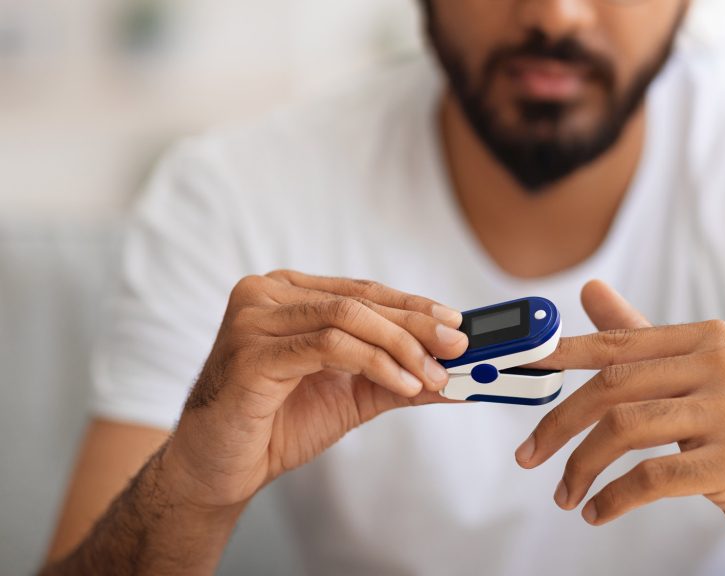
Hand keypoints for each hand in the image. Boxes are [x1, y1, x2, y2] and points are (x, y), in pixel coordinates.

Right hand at [163, 270, 468, 509]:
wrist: (220, 469)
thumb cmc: (277, 425)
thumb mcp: (351, 394)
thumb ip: (399, 376)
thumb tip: (458, 375)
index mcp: (286, 293)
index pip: (363, 291)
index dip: (414, 306)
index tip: (458, 325)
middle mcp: (265, 294)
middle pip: (359, 301)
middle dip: (417, 326)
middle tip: (459, 347)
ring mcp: (252, 319)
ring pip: (347, 317)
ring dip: (401, 347)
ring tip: (433, 375)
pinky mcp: (250, 353)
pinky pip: (328, 346)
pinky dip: (375, 363)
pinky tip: (403, 384)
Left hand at [517, 280, 724, 574]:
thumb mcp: (694, 380)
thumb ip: (642, 338)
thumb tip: (590, 291)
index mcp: (707, 339)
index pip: (616, 343)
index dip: (561, 354)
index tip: (518, 364)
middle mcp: (720, 366)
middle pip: (612, 387)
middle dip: (558, 425)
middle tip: (528, 456)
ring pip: (624, 430)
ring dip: (581, 468)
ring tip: (565, 495)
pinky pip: (650, 477)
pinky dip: (613, 498)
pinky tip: (598, 511)